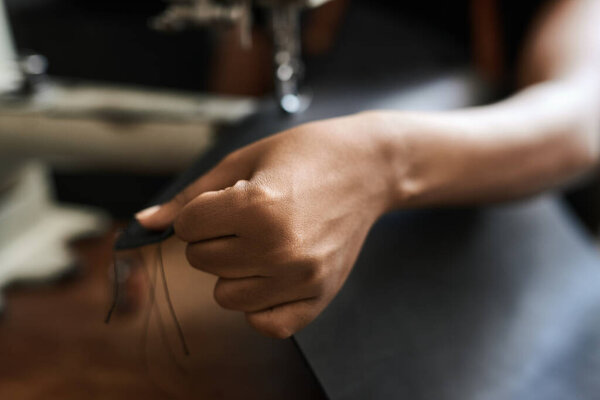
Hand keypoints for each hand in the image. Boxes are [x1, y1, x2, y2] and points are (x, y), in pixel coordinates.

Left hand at [136, 113, 392, 337]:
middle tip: (249, 216)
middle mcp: (278, 249)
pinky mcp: (319, 295)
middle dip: (214, 236)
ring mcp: (301, 277)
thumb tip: (142, 225)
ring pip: (225, 294)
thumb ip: (189, 197)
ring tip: (262, 240)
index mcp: (257, 208)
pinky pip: (265, 324)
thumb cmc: (306, 155)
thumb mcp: (243, 161)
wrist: (368, 167)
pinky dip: (258, 304)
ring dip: (232, 269)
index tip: (227, 198)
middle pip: (201, 260)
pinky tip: (270, 274)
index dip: (200, 210)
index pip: (187, 227)